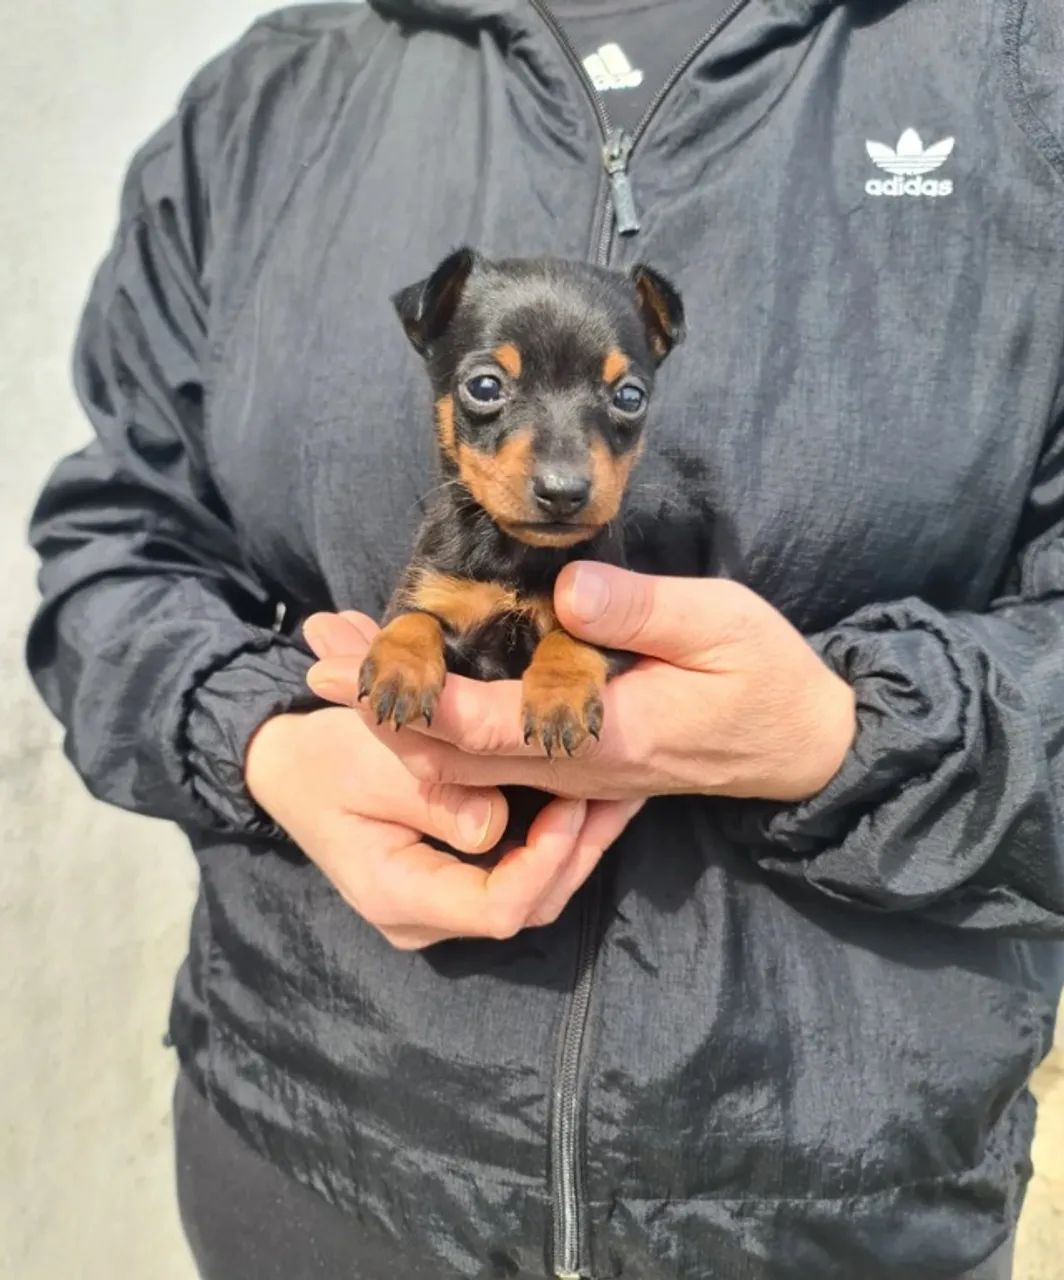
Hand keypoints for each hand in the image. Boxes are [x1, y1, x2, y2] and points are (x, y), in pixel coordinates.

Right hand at [246, 614, 643, 949]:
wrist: (290, 767)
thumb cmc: (326, 759)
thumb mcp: (372, 762)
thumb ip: (434, 797)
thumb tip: (497, 824)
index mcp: (398, 895)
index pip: (497, 909)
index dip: (546, 863)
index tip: (573, 803)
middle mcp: (424, 918)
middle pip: (526, 907)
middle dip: (578, 853)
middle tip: (618, 794)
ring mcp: (440, 906)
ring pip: (530, 895)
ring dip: (577, 847)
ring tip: (620, 794)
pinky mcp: (453, 882)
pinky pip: (516, 874)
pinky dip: (555, 839)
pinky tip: (588, 798)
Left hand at [304, 571, 854, 804]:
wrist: (799, 744)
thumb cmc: (764, 677)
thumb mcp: (721, 624)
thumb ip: (642, 609)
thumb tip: (564, 590)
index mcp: (605, 734)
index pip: (488, 726)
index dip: (415, 698)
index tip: (352, 671)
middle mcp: (576, 767)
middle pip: (457, 752)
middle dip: (384, 709)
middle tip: (317, 660)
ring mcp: (576, 772)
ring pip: (469, 761)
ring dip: (402, 718)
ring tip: (344, 670)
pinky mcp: (581, 764)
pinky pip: (497, 758)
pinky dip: (442, 726)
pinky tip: (413, 696)